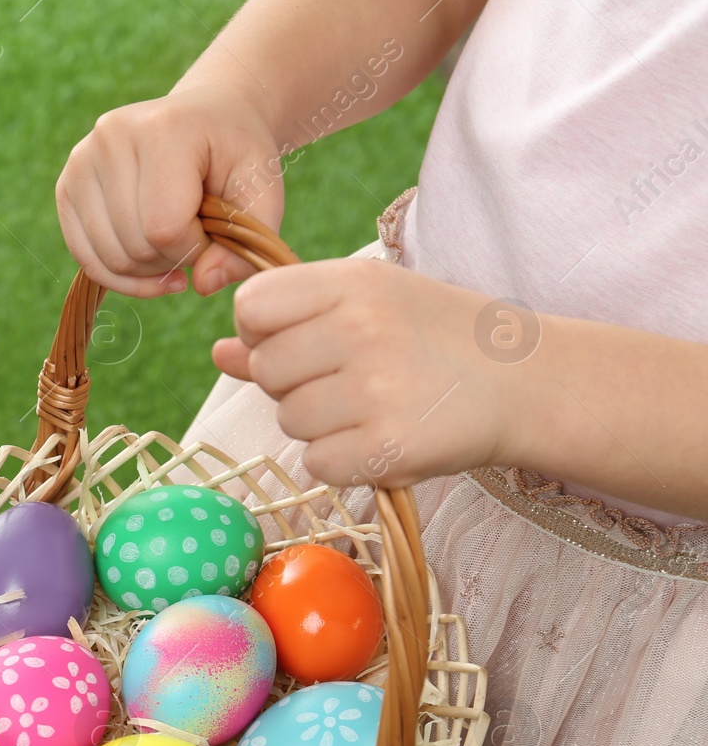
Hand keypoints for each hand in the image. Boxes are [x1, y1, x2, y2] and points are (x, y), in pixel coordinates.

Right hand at [56, 85, 283, 298]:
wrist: (208, 117)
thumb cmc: (236, 156)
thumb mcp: (262, 191)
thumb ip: (244, 244)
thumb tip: (203, 285)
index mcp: (162, 130)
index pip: (165, 227)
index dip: (195, 249)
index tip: (215, 232)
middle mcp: (111, 138)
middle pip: (133, 245)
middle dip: (172, 259)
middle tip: (197, 237)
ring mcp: (82, 160)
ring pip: (108, 257)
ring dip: (147, 269)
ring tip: (174, 245)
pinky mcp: (67, 185)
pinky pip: (85, 257)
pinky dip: (119, 275)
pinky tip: (148, 265)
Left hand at [214, 258, 513, 487]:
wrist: (526, 381)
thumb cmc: (436, 337)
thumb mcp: (367, 307)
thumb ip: (287, 327)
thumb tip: (218, 352)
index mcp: (351, 283)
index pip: (252, 306)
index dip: (262, 331)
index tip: (301, 340)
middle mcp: (360, 329)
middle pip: (266, 369)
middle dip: (294, 383)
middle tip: (350, 379)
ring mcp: (375, 388)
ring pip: (288, 419)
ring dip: (320, 424)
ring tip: (373, 406)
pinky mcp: (389, 445)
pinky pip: (317, 463)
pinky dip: (342, 461)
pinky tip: (381, 437)